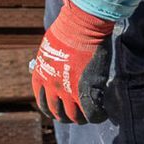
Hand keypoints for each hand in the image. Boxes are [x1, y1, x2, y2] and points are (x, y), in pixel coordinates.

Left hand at [31, 0, 116, 124]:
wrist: (80, 25)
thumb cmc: (68, 29)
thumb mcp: (51, 48)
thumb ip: (53, 64)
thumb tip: (58, 70)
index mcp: (41, 76)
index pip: (42, 102)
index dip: (50, 108)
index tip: (58, 108)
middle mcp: (52, 87)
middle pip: (57, 113)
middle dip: (66, 116)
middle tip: (75, 114)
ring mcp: (69, 91)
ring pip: (74, 117)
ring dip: (82, 118)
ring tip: (89, 114)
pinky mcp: (87, 91)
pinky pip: (92, 114)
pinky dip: (98, 117)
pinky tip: (102, 113)